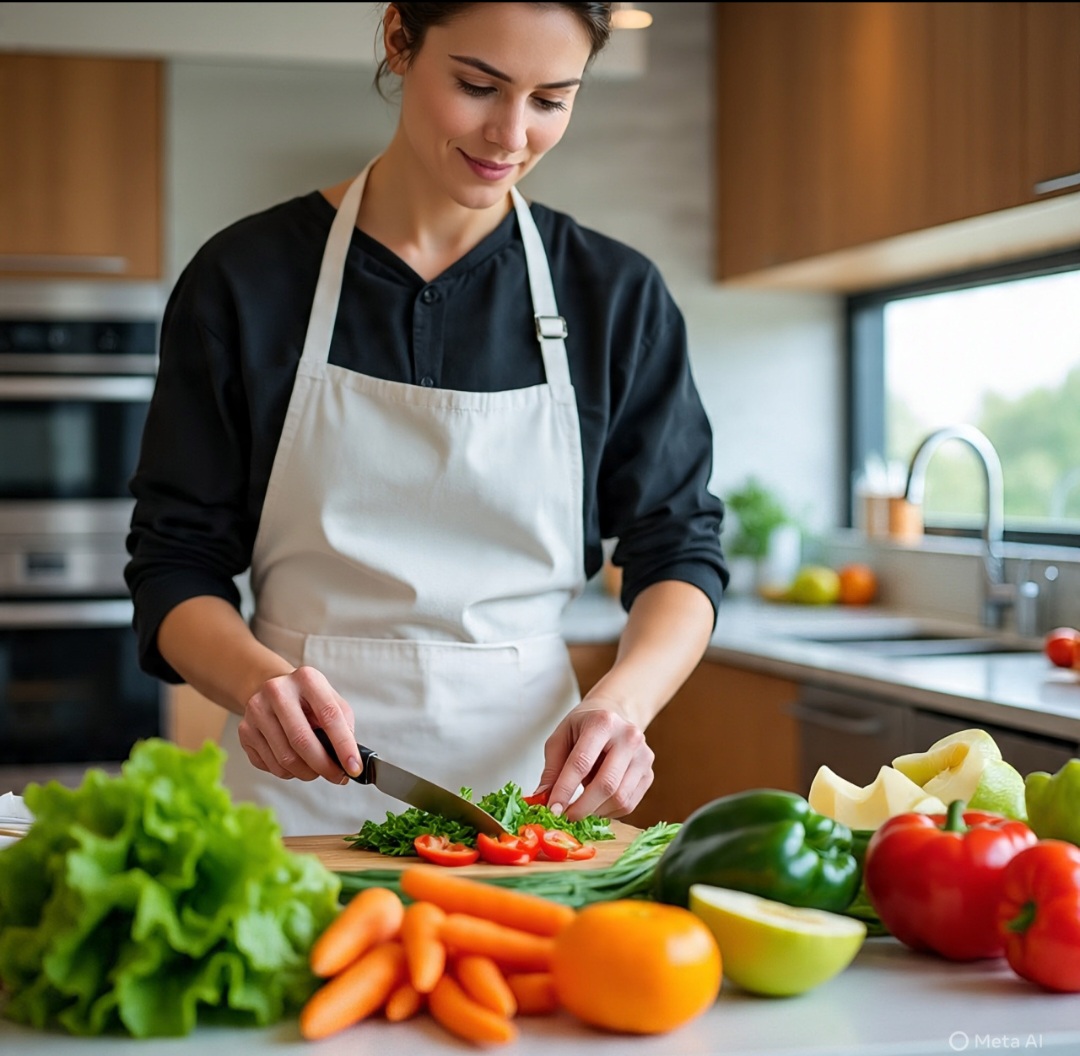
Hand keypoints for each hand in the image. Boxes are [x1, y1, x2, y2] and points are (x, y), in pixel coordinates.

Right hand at [236, 665, 358, 782]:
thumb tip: (350, 760)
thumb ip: (343, 725)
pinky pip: (270, 765)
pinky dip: (288, 772)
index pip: (329, 716)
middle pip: (302, 741)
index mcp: (307, 678)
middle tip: (337, 777)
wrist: (273, 689)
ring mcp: (257, 710)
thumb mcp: (331, 700)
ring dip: (306, 772)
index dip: (344, 746)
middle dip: (324, 766)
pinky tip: (296, 763)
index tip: (354, 768)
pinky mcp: (245, 730)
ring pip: (285, 759)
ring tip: (317, 770)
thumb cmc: (308, 699)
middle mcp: (277, 691)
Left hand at [534, 697, 654, 820]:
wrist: (613, 715)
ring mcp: (643, 756)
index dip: (565, 789)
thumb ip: (552, 769)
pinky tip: (596, 804)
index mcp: (603, 722)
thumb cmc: (583, 727)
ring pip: (620, 798)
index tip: (553, 809)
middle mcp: (629, 737)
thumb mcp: (560, 738)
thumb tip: (542, 800)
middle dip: (582, 807)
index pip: (582, 762)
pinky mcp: (649, 774)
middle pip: (606, 784)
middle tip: (565, 818)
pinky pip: (629, 804)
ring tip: (580, 807)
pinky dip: (608, 812)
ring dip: (595, 811)